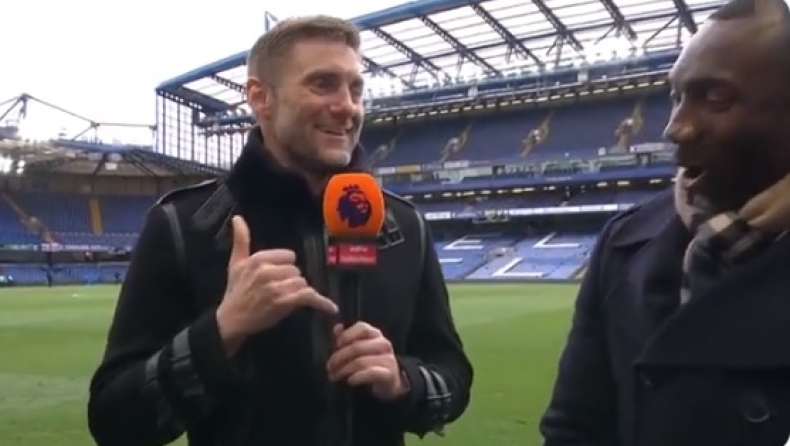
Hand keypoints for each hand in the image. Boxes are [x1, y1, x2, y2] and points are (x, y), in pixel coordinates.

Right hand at [216, 216, 337, 349]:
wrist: (231, 320)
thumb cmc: (236, 291)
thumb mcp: (236, 263)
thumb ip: (241, 239)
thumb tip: (238, 217)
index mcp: (258, 259)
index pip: (289, 256)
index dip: (285, 266)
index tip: (276, 275)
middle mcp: (268, 271)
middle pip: (296, 271)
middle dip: (290, 280)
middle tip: (277, 290)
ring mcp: (277, 288)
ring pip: (302, 283)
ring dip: (298, 292)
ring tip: (285, 299)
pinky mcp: (285, 303)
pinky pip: (308, 297)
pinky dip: (321, 303)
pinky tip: (332, 308)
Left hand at [326, 322, 408, 400]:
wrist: (389, 383)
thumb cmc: (370, 363)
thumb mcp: (358, 349)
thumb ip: (346, 337)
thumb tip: (337, 328)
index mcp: (375, 334)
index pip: (362, 328)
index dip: (346, 335)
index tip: (336, 345)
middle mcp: (383, 344)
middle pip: (357, 347)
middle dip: (339, 357)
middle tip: (329, 367)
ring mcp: (388, 359)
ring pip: (361, 361)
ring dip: (344, 369)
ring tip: (334, 376)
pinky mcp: (389, 374)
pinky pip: (371, 373)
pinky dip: (358, 377)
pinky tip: (350, 380)